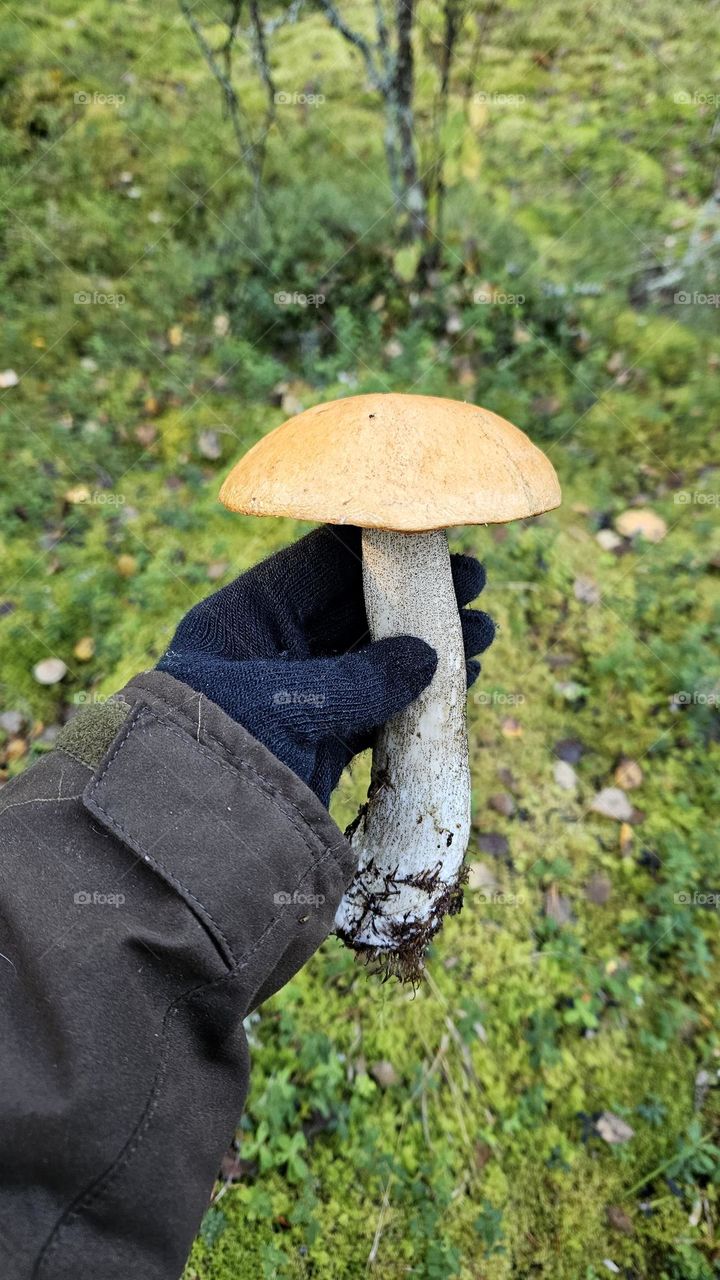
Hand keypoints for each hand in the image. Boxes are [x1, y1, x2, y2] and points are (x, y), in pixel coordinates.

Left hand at [158, 526, 493, 805]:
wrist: (189, 848)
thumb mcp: (288, 705)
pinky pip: (374, 708)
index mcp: (240, 621)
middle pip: (353, 608)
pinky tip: (461, 677)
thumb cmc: (219, 756)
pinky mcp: (316, 745)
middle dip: (415, 597)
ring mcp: (295, 699)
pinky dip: (416, 694)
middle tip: (475, 584)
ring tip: (483, 632)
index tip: (435, 542)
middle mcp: (267, 652)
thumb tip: (431, 655)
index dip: (378, 549)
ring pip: (371, 659)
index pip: (316, 566)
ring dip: (426, 646)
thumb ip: (360, 679)